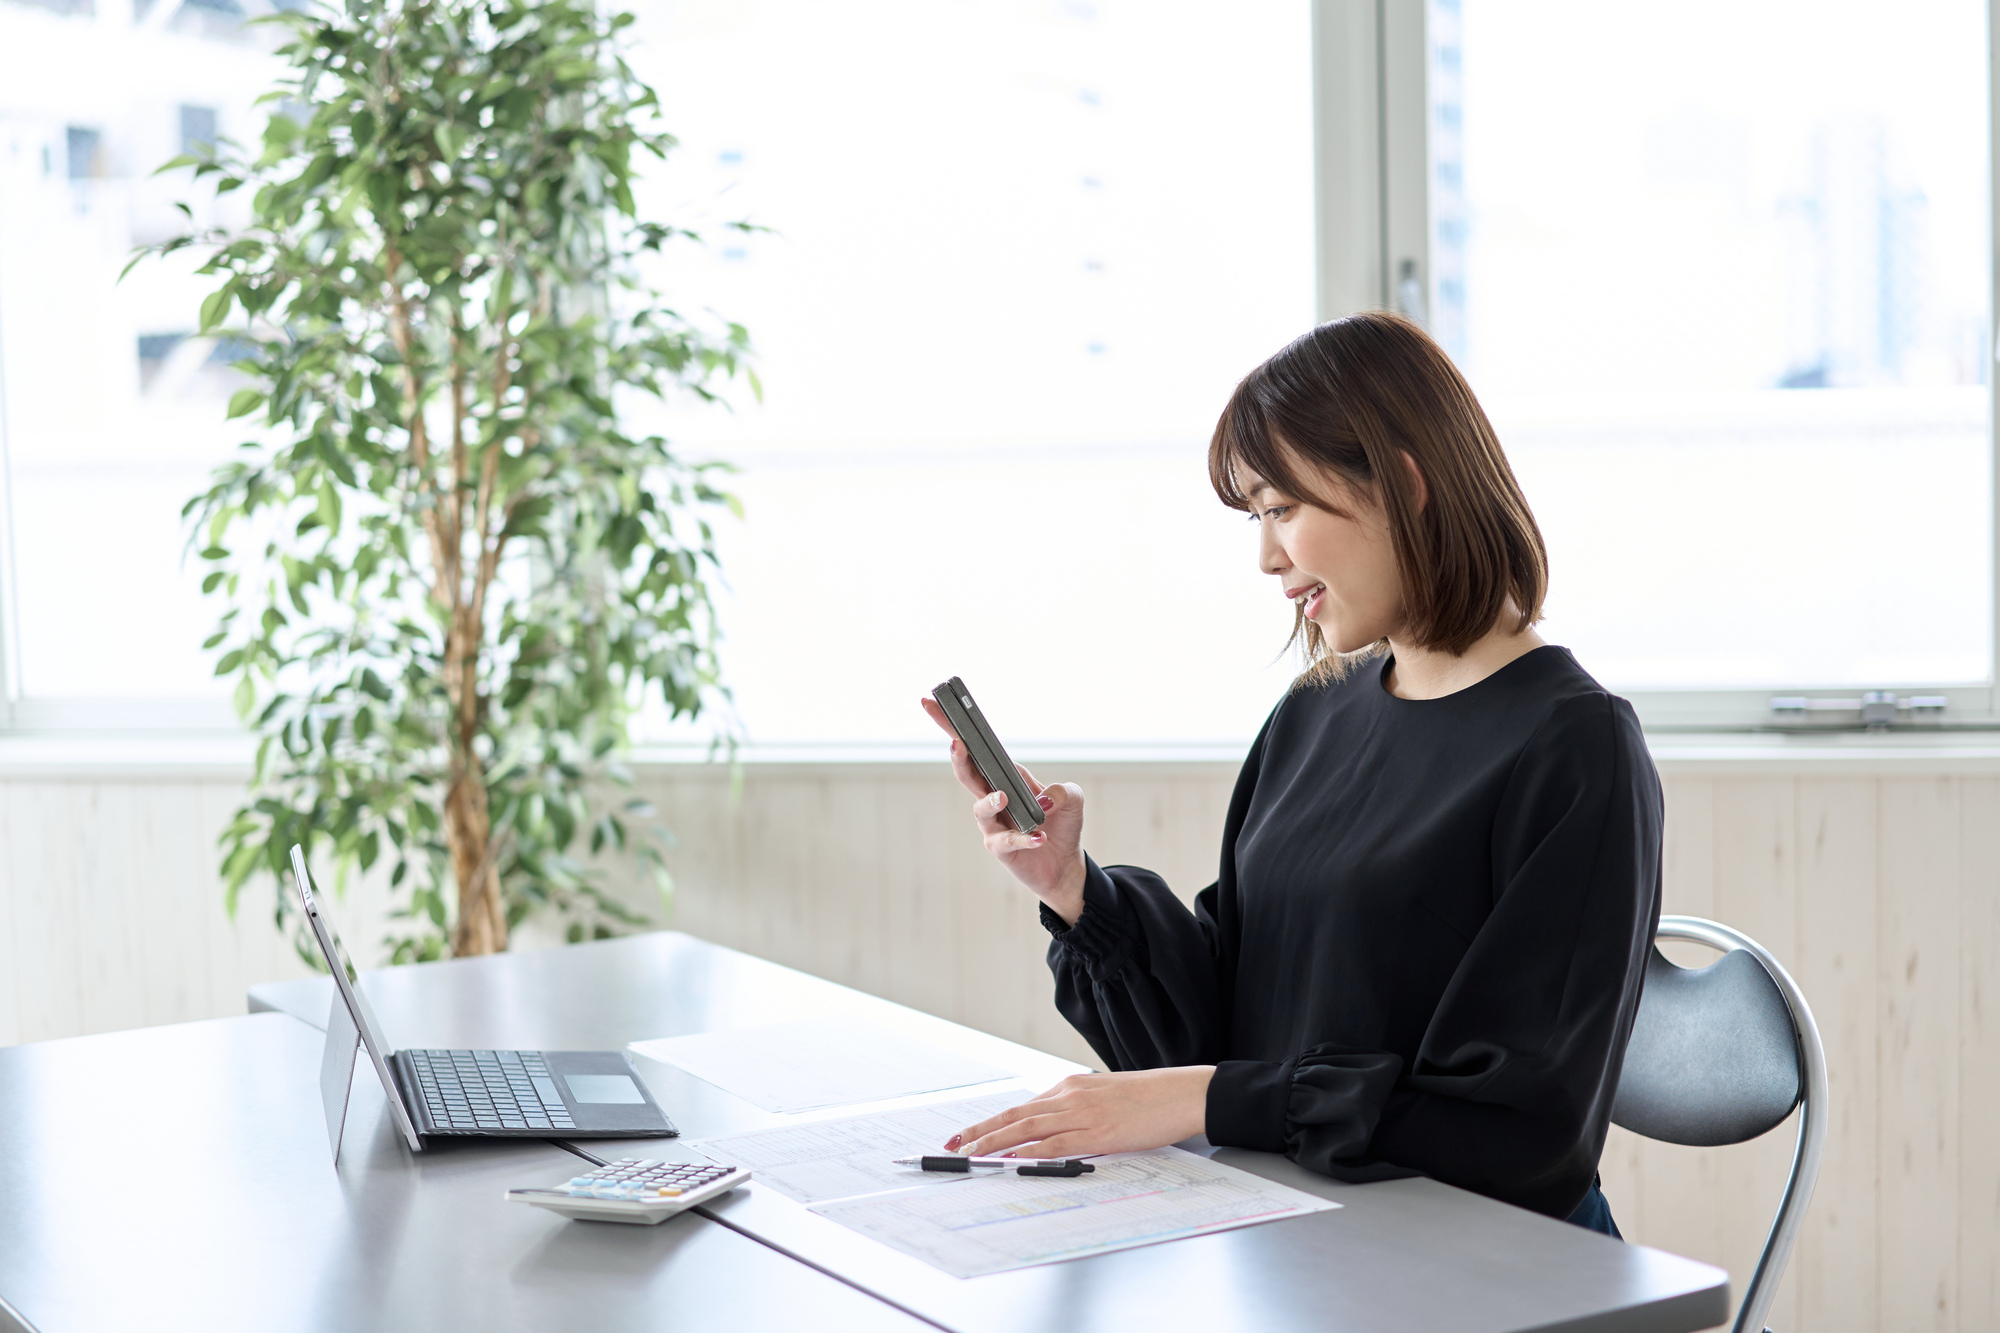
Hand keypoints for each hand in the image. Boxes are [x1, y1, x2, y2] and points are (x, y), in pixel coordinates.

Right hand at [919, 696, 1086, 923]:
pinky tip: (1039, 837)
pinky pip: (1006, 841)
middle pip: (967, 773)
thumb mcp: (1072, 799)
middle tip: (957, 744)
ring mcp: (993, 823)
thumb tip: (1044, 800)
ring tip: (1003, 797)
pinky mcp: (1001, 848)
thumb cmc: (1062, 824)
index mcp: (1005, 776)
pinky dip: (1024, 838)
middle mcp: (993, 796)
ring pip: (980, 808)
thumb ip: (1063, 790)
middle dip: (959, 757)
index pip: (977, 747)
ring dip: (989, 800)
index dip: (953, 725)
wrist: (1065, 864)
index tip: (933, 702)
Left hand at [941, 1068, 1215, 1158]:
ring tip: (970, 1154)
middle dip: (980, 1131)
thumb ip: (1078, 1109)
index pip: (1022, 1107)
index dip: (992, 1122)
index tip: (968, 1134)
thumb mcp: (1105, 1096)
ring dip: (994, 1142)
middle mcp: (1070, 1096)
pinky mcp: (1098, 1133)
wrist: (1181, 1093)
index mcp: (1071, 1086)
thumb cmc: (1149, 1097)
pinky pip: (1055, 1144)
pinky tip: (1011, 1160)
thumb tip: (1054, 1129)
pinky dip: (1028, 1152)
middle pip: (1015, 1115)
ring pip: (1027, 1128)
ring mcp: (1082, 1114)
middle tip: (953, 1145)